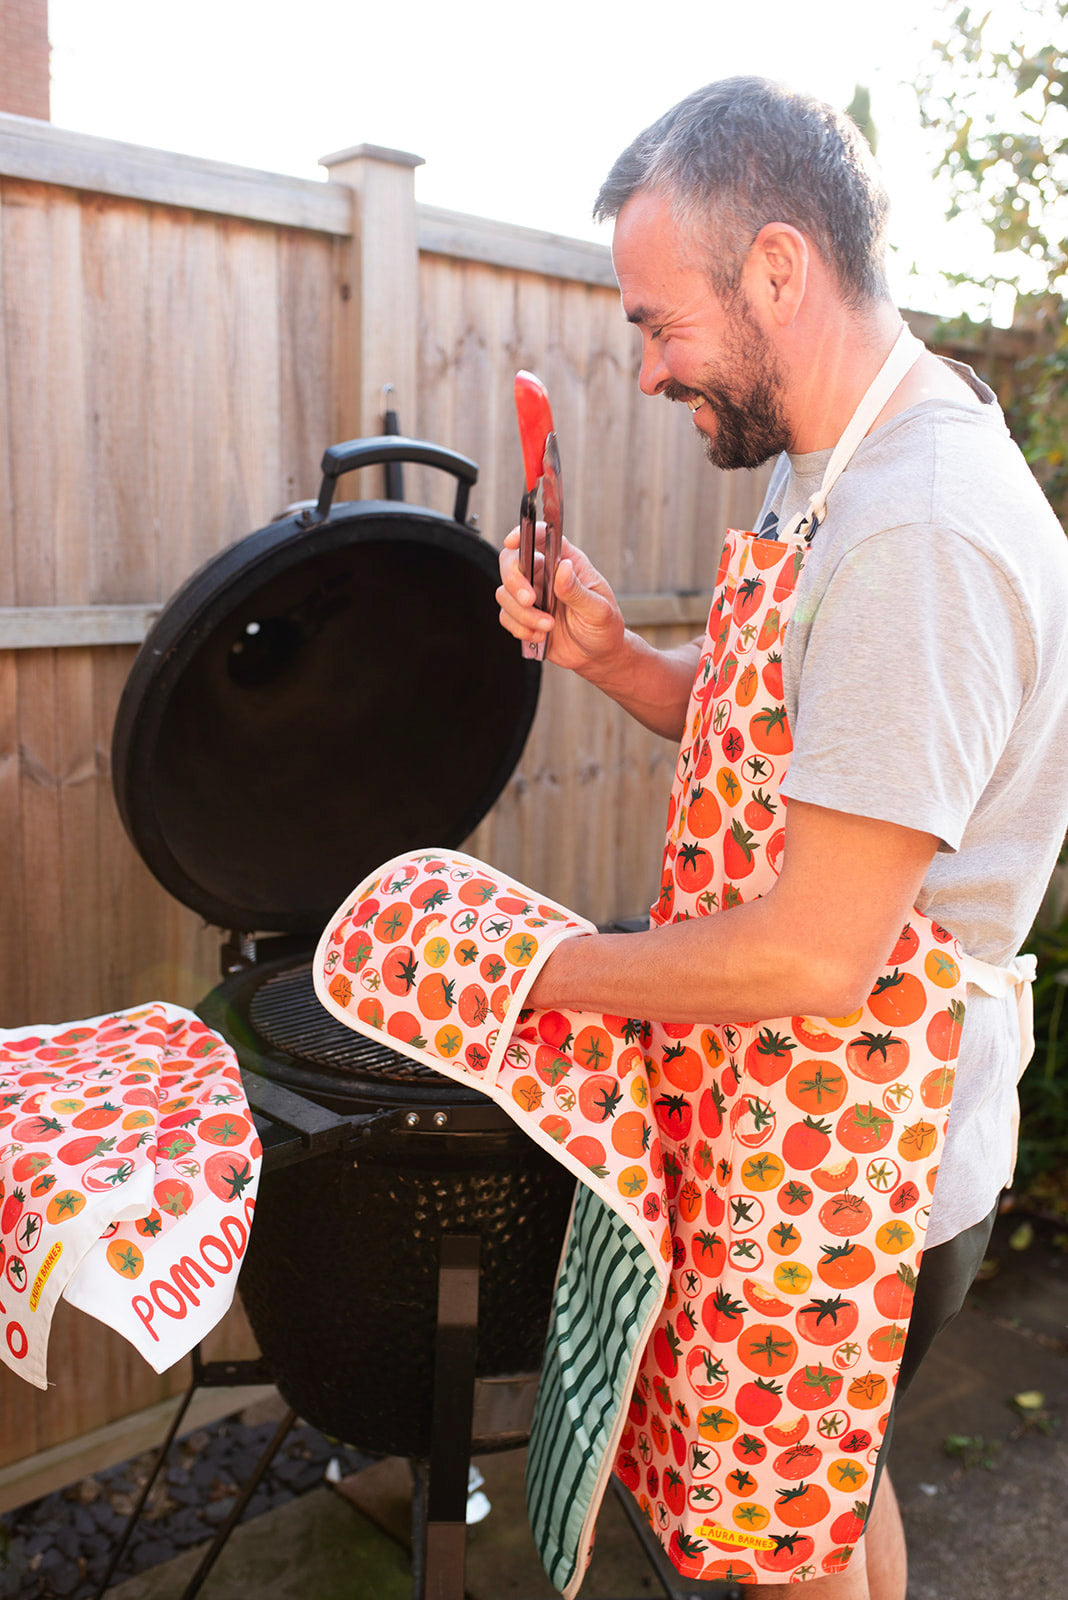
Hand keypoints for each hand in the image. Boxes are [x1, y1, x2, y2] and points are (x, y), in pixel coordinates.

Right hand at [496, 527, 624, 676]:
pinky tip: (539, 635)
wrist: (597, 655)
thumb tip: (563, 568)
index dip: (523, 534)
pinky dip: (519, 628)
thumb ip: (578, 590)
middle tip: (530, 601)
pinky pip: (505, 616)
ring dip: (523, 614)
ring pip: (504, 592)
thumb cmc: (604, 627)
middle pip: (511, 562)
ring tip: (548, 627)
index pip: (541, 537)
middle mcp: (545, 574)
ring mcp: (532, 595)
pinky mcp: (523, 616)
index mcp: (567, 562)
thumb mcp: (599, 610)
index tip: (512, 542)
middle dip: (514, 582)